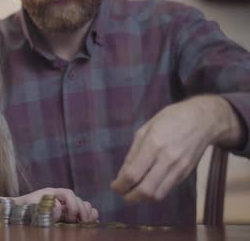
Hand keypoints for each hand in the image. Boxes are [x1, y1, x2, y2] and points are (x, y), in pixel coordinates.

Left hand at [13, 187, 98, 222]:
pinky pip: (84, 212)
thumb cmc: (23, 208)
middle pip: (78, 199)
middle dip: (81, 211)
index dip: (73, 204)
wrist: (17, 213)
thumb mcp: (31, 207)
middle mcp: (60, 198)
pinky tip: (92, 223)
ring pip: (83, 204)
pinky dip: (90, 216)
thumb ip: (44, 207)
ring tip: (84, 222)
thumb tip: (59, 207)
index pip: (68, 193)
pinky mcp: (68, 215)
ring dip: (87, 212)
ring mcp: (65, 206)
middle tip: (80, 222)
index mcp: (52, 193)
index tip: (71, 217)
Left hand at [111, 95, 241, 201]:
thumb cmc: (170, 119)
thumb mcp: (145, 129)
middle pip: (145, 190)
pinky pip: (167, 190)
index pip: (133, 174)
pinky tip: (147, 187)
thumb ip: (133, 152)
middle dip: (129, 196)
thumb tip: (123, 173)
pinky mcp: (186, 174)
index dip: (120, 185)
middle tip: (121, 192)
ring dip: (142, 198)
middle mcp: (167, 159)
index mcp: (153, 144)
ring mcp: (179, 168)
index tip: (114, 186)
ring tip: (132, 192)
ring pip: (158, 195)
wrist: (202, 120)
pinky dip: (154, 193)